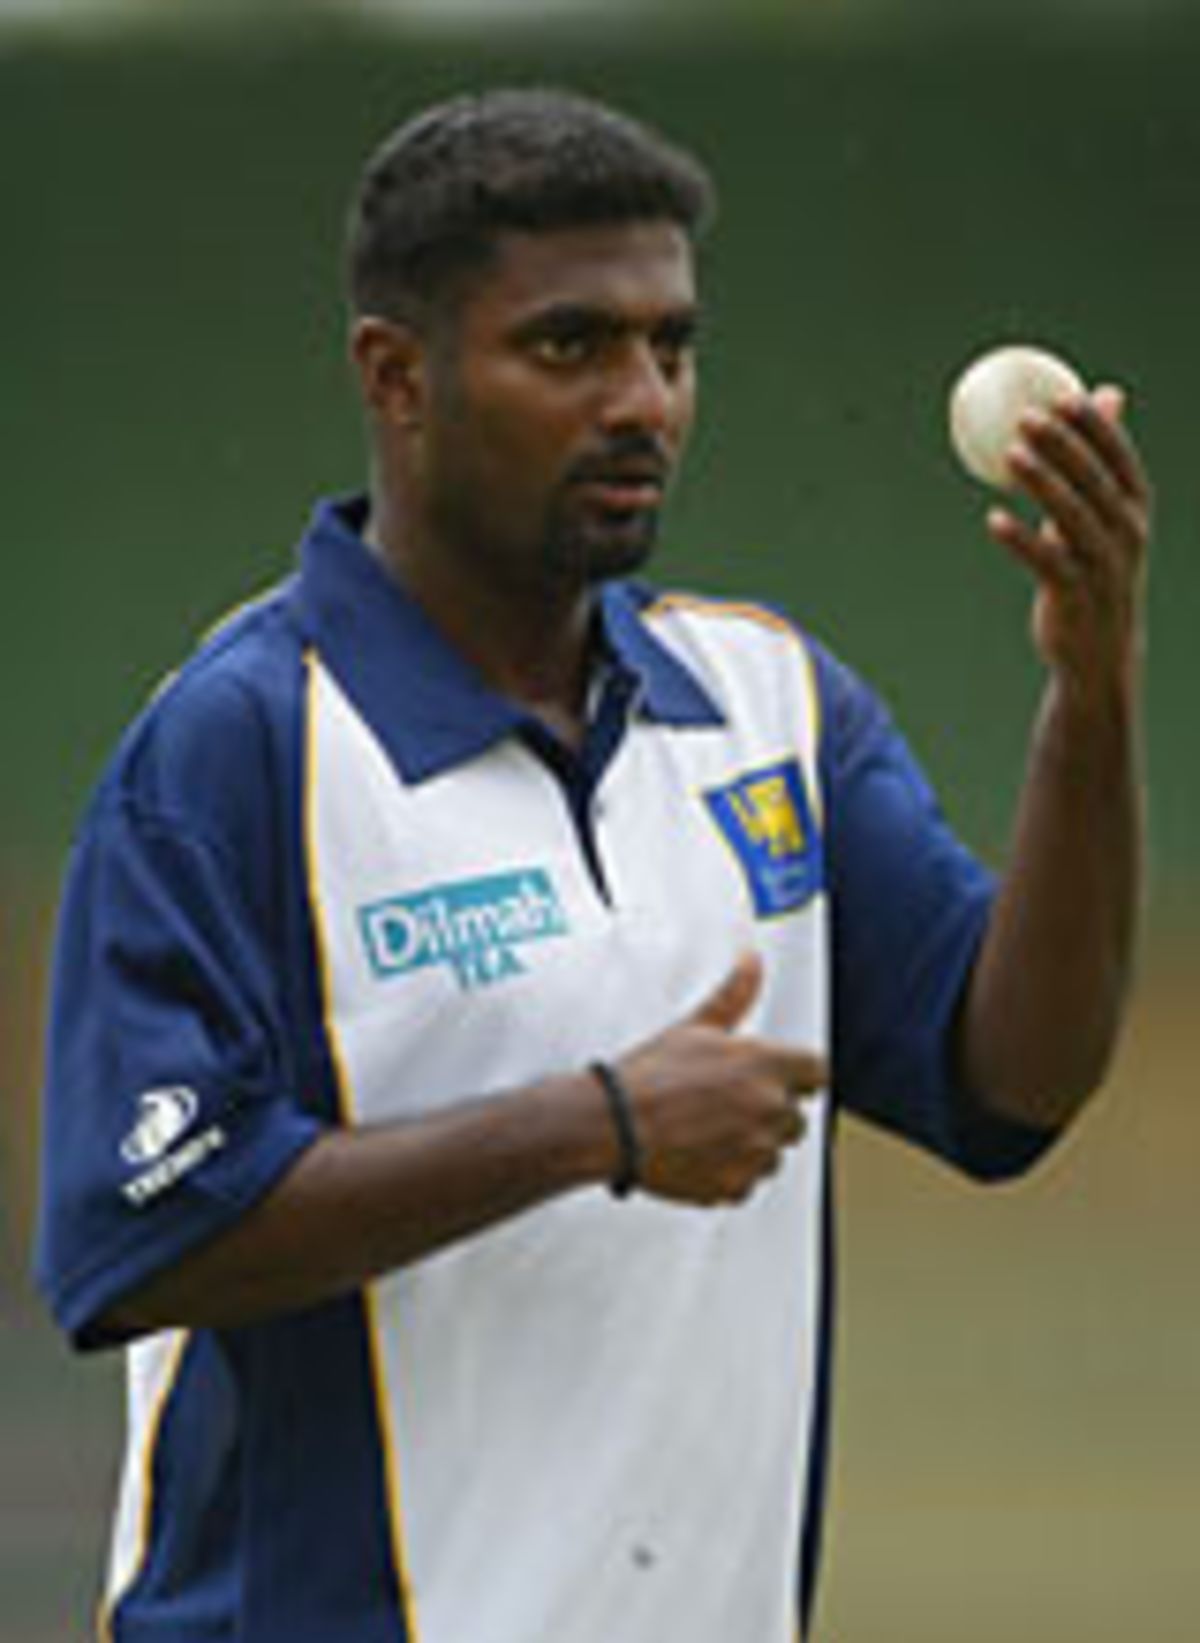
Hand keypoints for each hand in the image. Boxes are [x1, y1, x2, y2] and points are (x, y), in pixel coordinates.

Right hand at [612, 951, 827, 1206]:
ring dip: (752, 1145)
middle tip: (727, 1105)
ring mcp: (756, 1150)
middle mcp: (770, 1108)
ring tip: (708, 1130)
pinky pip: (748, 1182)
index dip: (799, 1075)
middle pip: (797, 1117)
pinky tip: (699, 1153)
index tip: (780, 1078)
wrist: (613, 1126)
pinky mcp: (737, 1185)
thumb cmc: (648, 1077)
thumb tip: (751, 962)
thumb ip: (734, 994)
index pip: (819, 1072)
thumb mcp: (695, 1026)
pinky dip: (730, 1173)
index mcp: (766, 1064)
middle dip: (771, 1112)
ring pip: (772, 1153)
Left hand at [986, 386, 1151, 704]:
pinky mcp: (1077, 595)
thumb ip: (1100, 459)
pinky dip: (1020, 540)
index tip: (1061, 397)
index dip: (1093, 426)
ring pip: (1071, 517)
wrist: (1101, 651)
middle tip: (1024, 417)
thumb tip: (1107, 394)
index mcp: (1135, 509)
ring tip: (1008, 456)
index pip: (1119, 458)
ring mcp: (1104, 565)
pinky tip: (993, 519)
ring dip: (1040, 483)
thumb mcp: (1106, 515)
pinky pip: (1046, 562)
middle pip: (1094, 481)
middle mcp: (1126, 533)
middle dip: (1061, 446)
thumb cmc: (1096, 570)